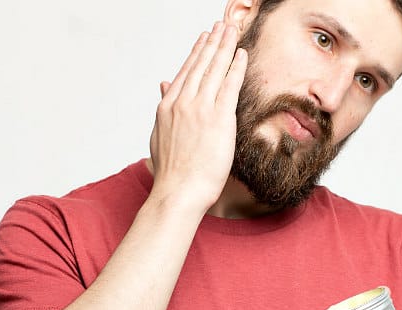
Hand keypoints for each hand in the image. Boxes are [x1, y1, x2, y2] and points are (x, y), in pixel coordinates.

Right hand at [149, 22, 246, 209]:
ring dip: (224, 46)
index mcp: (167, 107)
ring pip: (214, 69)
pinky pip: (229, 86)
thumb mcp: (159, 135)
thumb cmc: (172, 172)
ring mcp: (200, 109)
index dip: (197, 52)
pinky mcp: (218, 119)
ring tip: (232, 30)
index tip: (205, 38)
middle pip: (200, 64)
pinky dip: (236, 67)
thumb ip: (164, 107)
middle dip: (213, 41)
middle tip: (222, 25)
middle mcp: (182, 102)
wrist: (178, 191)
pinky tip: (241, 54)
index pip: (185, 71)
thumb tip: (163, 85)